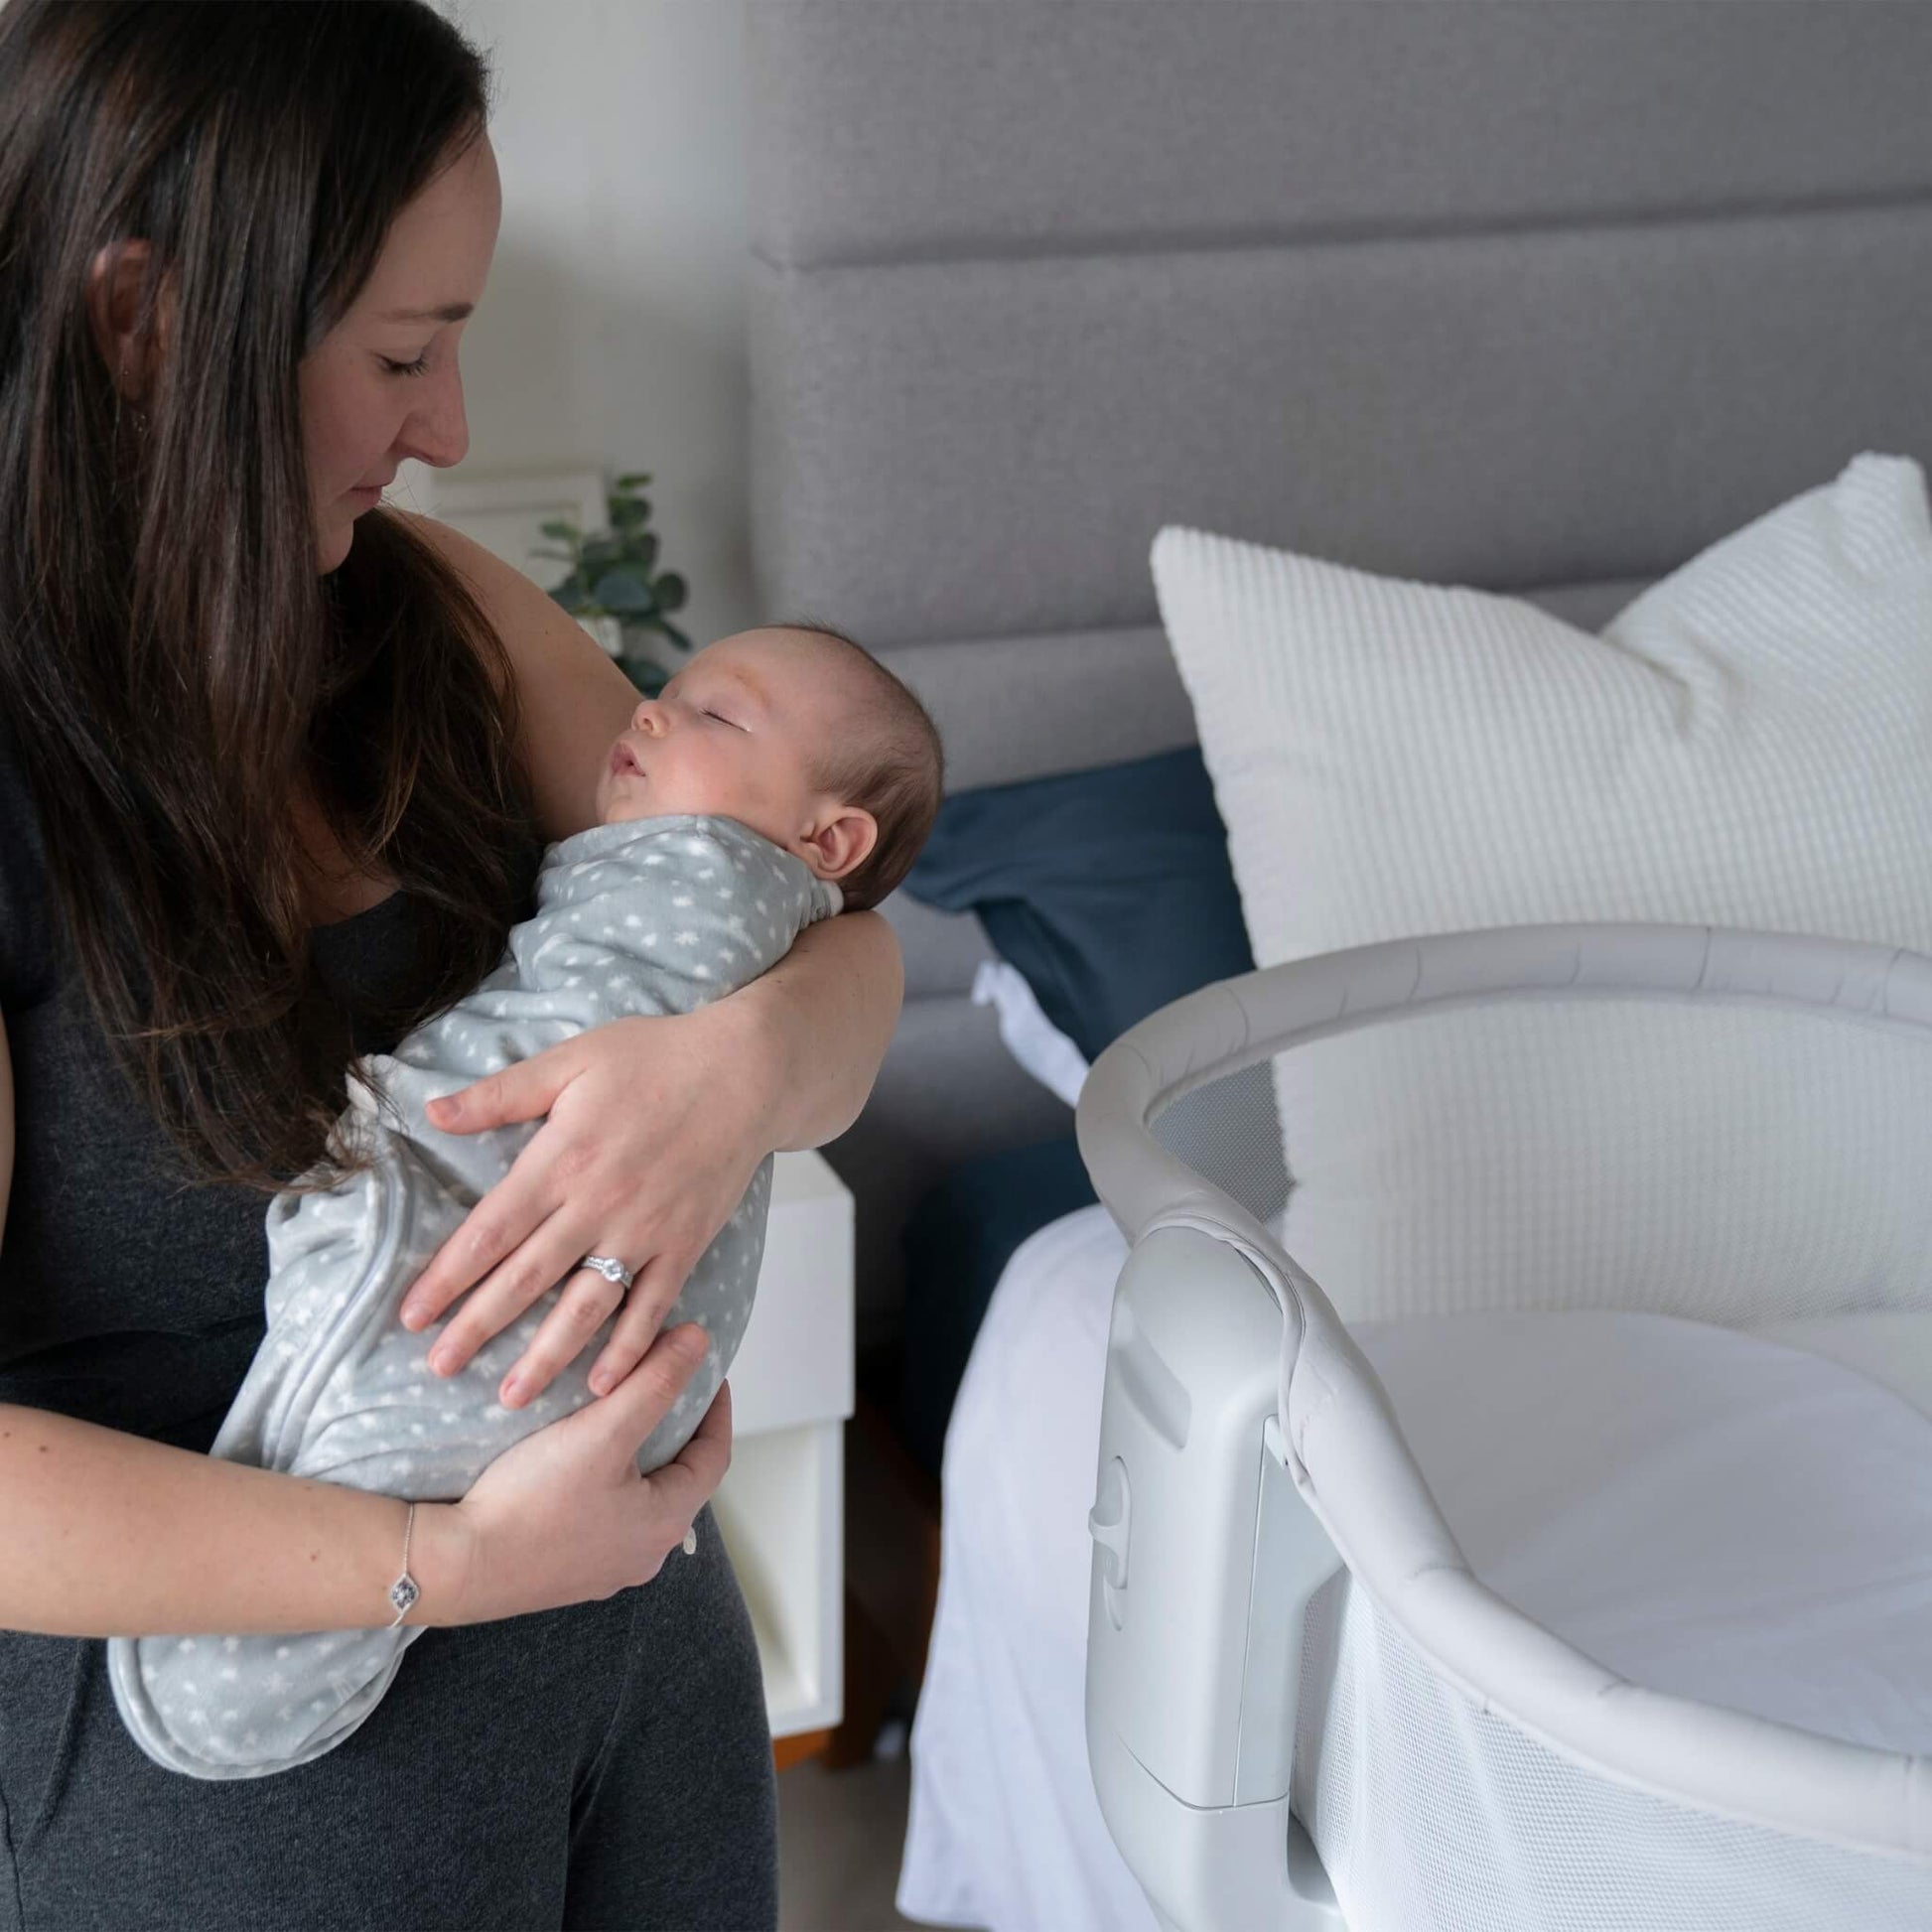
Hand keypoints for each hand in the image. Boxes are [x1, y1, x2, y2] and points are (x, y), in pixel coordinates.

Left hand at [396, 999, 776, 1409]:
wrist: (745, 1072)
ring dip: (545, 1354)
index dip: (448, 1277)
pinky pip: (651, 1305)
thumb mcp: (571, 1060)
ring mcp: (644, 1231)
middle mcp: (598, 1204)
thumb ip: (502, 1093)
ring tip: (510, 1397)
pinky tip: (601, 1384)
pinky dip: (628, 1348)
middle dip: (478, 1327)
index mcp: (561, 1159)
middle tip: (438, 1368)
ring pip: (585, 1305)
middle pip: (527, 1277)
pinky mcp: (684, 1244)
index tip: (412, 1315)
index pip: (491, 1231)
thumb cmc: (657, 1058)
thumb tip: (433, 1112)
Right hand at [431, 1327, 732, 1624]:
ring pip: (637, 1501)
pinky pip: (601, 1518)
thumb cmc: (532, 1500)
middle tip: (661, 1387)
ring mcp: (603, 1570)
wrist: (455, 1566)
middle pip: (677, 1480)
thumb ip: (654, 1382)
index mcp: (665, 1523)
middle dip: (675, 1431)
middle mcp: (643, 1555)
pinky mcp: (564, 1574)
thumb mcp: (603, 1430)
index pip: (713, 1457)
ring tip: (618, 1416)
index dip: (715, 1410)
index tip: (707, 1373)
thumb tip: (700, 1340)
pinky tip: (576, 1463)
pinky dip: (603, 1484)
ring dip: (636, 1459)